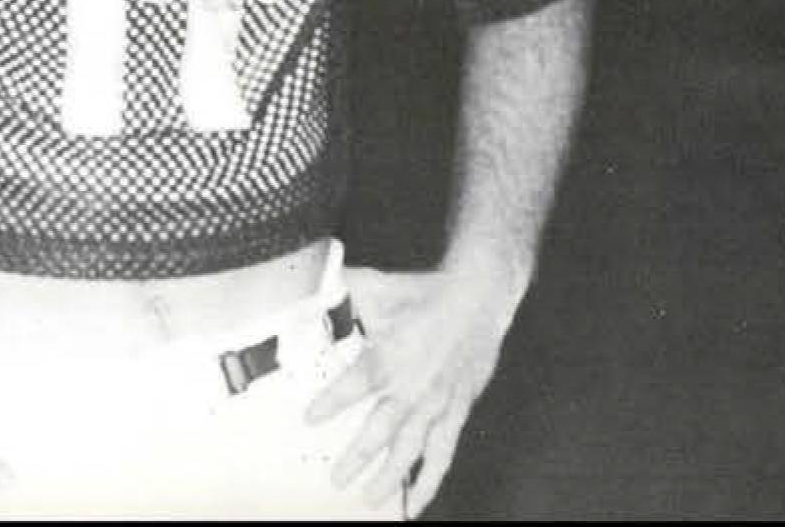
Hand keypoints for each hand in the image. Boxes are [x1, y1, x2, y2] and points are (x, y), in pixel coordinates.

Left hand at [306, 263, 524, 515]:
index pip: (354, 385)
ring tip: (369, 498)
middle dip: (357, 458)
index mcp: (389, 356)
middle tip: (336, 479)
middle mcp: (413, 386)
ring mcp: (436, 404)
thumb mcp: (376, 287)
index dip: (332, 403)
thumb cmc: (423, 294)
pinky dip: (430, 480)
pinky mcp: (456, 411)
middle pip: (381, 430)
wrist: (477, 298)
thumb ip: (339, 292)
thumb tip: (307, 282)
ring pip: (412, 450)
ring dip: (390, 477)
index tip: (310, 419)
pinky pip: (442, 452)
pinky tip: (416, 503)